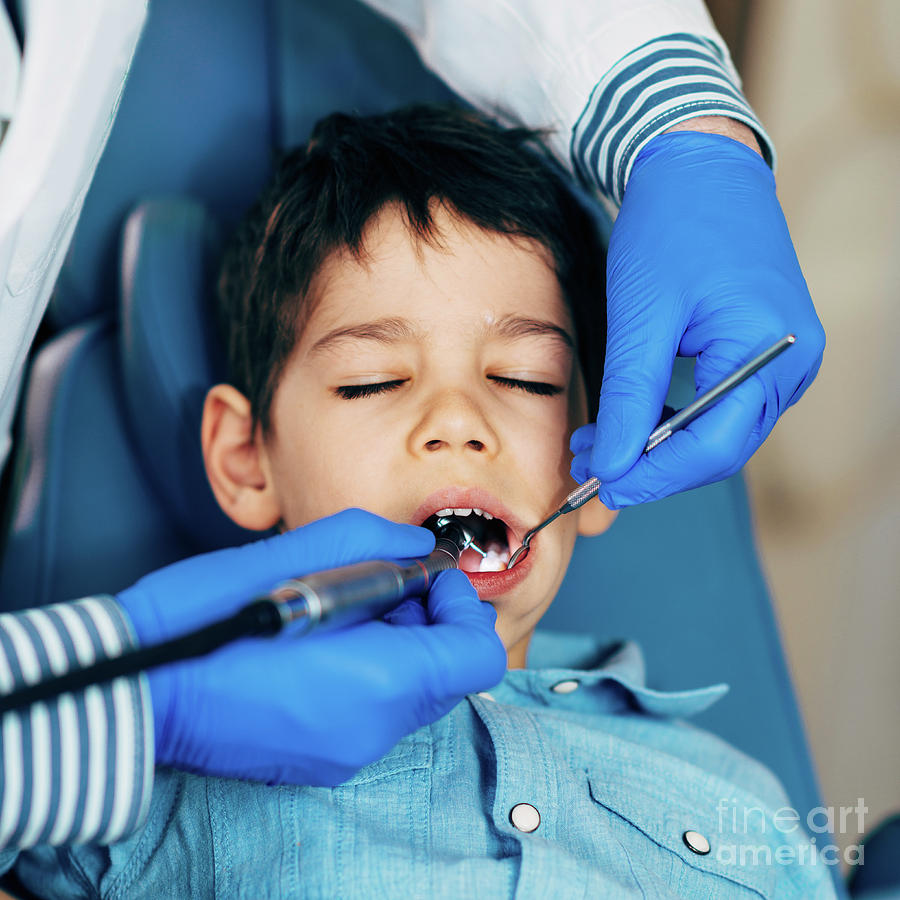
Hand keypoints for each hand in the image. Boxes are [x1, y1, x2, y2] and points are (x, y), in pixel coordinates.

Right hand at [118, 509, 505, 784]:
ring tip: (345, 612)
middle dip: (431, 621)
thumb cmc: (202, 618)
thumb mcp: (290, 555)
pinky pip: (376, 714)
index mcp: (375, 679)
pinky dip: (371, 674)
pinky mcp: (321, 759)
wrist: (134, 687)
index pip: (474, 653)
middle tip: (387, 586)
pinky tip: (323, 645)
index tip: (429, 576)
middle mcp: (372, 726)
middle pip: (448, 674)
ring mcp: (346, 751)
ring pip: (414, 694)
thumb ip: (370, 543)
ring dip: (400, 646)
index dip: (463, 605)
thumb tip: (414, 547)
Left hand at [570, 131, 824, 507]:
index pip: (716, 446)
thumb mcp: (642, 317)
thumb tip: (614, 467)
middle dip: (652, 465)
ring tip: (597, 443)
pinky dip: (673, 420)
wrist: (698, 164)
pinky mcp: (759, 350)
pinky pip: (719, 406)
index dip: (656, 476)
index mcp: (771, 352)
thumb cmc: (672, 225)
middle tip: (591, 466)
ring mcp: (780, 358)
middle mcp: (790, 364)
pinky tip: (630, 418)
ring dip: (657, 446)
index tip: (603, 484)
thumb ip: (630, 399)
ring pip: (718, 432)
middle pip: (720, 447)